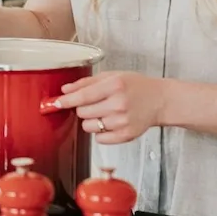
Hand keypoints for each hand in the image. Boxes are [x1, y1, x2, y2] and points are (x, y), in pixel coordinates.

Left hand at [53, 71, 168, 143]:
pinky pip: (99, 139)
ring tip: (104, 112)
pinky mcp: (126, 135)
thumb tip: (65, 90)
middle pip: (82, 112)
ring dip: (91, 120)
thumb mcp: (112, 76)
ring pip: (88, 126)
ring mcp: (123, 122)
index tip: (56, 102)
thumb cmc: (136, 86)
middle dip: (82, 108)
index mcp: (114, 86)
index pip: (83, 96)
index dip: (66, 100)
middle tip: (94, 103)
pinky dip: (101, 132)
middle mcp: (119, 104)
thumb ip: (86, 82)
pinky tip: (111, 122)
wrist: (160, 100)